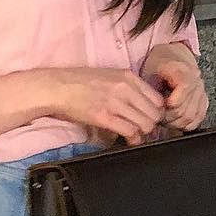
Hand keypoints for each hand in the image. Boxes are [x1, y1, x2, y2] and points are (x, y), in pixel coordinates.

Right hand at [45, 67, 166, 145]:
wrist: (57, 87)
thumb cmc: (80, 82)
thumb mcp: (110, 75)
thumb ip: (128, 86)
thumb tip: (142, 103)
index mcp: (128, 76)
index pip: (158, 99)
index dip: (157, 112)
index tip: (151, 118)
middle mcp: (125, 88)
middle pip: (155, 113)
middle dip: (152, 124)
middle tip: (145, 130)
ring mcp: (115, 102)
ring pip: (146, 124)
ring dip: (143, 133)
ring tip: (136, 136)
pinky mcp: (104, 117)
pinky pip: (130, 131)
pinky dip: (133, 139)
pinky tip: (129, 140)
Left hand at [140, 42, 207, 131]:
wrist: (171, 57)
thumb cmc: (158, 64)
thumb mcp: (150, 69)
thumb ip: (150, 87)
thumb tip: (151, 107)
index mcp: (183, 70)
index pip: (184, 90)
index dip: (170, 103)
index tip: (158, 106)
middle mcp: (197, 81)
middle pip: (186, 110)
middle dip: (169, 117)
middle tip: (157, 116)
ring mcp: (202, 91)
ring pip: (192, 117)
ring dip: (175, 122)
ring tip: (164, 118)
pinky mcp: (204, 100)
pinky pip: (198, 118)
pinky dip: (185, 124)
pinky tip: (174, 120)